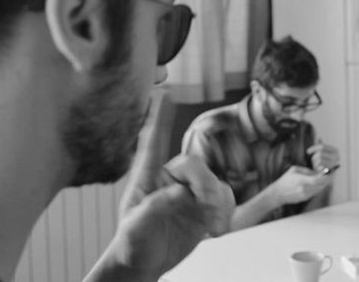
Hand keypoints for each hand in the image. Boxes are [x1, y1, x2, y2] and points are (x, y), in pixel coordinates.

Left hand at [85, 93, 233, 281]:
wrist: (144, 265)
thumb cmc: (131, 244)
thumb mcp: (136, 227)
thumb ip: (155, 207)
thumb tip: (178, 193)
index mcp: (147, 178)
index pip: (153, 143)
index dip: (159, 118)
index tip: (165, 94)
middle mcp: (171, 181)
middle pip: (195, 165)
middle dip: (205, 184)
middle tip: (207, 205)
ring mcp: (188, 194)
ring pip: (215, 183)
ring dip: (219, 203)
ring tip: (214, 225)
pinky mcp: (202, 209)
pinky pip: (224, 200)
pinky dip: (226, 213)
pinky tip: (217, 229)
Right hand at [269, 165, 330, 205]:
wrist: (278, 193)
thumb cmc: (285, 180)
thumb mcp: (294, 170)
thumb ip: (306, 170)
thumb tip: (316, 172)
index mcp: (302, 180)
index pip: (318, 180)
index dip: (325, 177)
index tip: (328, 172)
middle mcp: (305, 189)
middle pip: (321, 185)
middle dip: (326, 180)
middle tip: (329, 176)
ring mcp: (305, 195)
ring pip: (319, 190)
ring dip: (323, 185)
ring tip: (324, 179)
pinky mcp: (305, 199)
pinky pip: (315, 193)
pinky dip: (318, 188)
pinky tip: (317, 184)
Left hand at [306, 139, 339, 171]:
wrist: (328, 176)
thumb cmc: (324, 163)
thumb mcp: (323, 153)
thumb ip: (321, 146)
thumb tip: (319, 137)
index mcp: (335, 150)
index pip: (322, 146)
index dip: (314, 148)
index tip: (307, 151)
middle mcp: (337, 157)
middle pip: (320, 153)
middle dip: (314, 158)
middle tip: (314, 162)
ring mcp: (334, 164)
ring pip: (319, 160)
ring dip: (315, 163)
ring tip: (317, 166)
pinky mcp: (331, 170)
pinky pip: (320, 167)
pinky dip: (317, 167)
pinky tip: (319, 169)